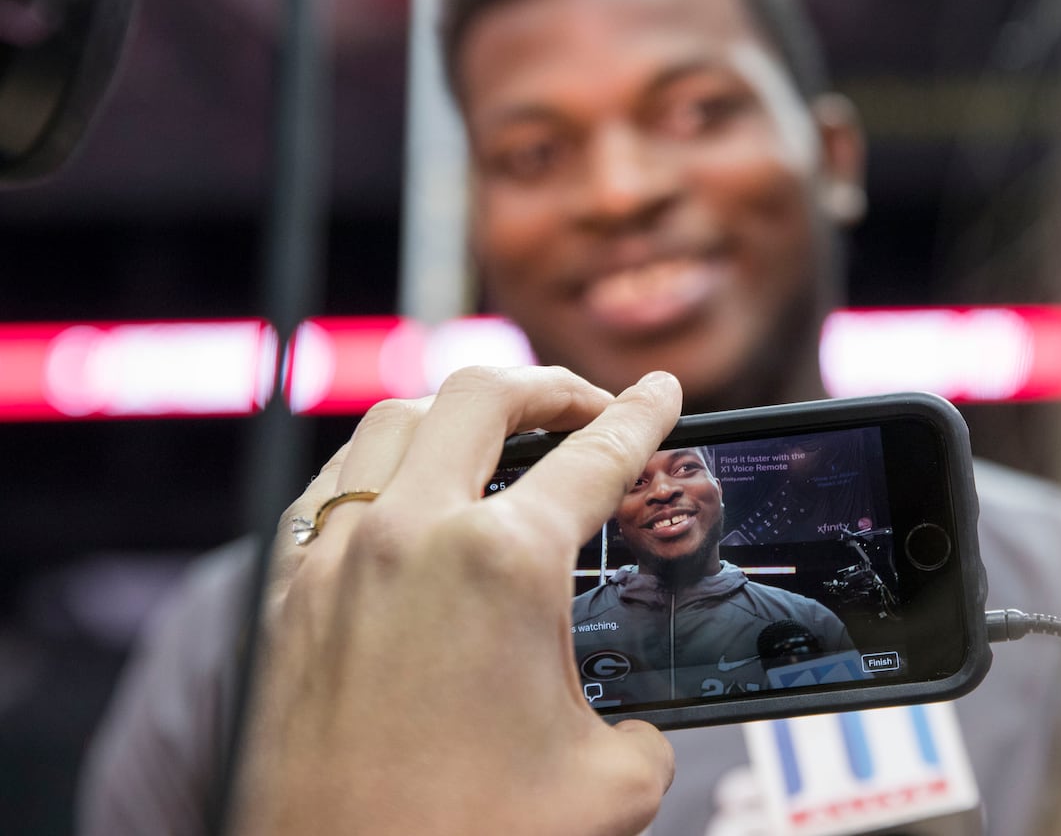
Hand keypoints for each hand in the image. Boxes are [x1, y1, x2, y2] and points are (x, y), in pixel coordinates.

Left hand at [233, 366, 682, 835]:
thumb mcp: (608, 786)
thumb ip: (639, 733)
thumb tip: (630, 729)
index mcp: (502, 564)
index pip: (596, 456)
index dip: (643, 417)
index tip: (659, 395)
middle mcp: (412, 536)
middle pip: (486, 399)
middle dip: (552, 388)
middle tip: (589, 407)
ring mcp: (337, 559)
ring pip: (396, 421)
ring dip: (461, 409)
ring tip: (501, 431)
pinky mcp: (288, 598)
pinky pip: (334, 485)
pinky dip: (382, 462)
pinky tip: (406, 489)